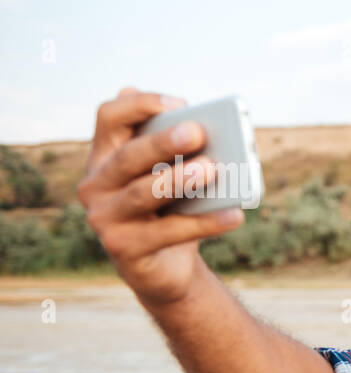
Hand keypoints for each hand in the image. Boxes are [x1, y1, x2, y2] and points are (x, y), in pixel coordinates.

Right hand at [77, 87, 243, 308]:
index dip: (139, 105)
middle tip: (198, 132)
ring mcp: (104, 218)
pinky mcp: (123, 249)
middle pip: (127, 156)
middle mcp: (95, 185)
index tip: (179, 103)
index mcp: (104, 156)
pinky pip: (168, 232)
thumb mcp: (174, 178)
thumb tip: (205, 134)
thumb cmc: (172, 211)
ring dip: (178, 180)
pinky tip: (234, 215)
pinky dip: (205, 223)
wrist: (166, 268)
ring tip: (212, 170)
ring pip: (142, 194)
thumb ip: (181, 153)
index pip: (109, 117)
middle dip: (162, 142)